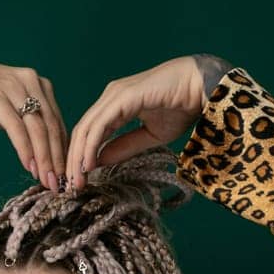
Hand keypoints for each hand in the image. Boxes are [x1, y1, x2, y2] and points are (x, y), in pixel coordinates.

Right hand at [0, 58, 69, 191]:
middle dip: (56, 158)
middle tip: (57, 184)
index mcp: (40, 85)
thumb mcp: (13, 111)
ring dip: (43, 157)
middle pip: (50, 126)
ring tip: (44, 179)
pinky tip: (28, 165)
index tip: (64, 175)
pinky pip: (14, 126)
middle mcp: (31, 82)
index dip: (63, 151)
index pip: (57, 122)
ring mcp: (12, 86)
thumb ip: (30, 127)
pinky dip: (24, 148)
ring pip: (36, 127)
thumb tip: (48, 157)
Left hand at [64, 56, 204, 191]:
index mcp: (114, 104)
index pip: (88, 133)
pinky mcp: (122, 98)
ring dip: (79, 157)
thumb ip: (124, 147)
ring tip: (77, 180)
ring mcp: (114, 96)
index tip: (78, 181)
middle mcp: (110, 97)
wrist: (201, 87)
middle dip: (74, 160)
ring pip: (86, 129)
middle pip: (82, 131)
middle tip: (71, 186)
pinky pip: (100, 125)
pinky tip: (88, 164)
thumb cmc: (181, 107)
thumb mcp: (149, 136)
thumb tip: (98, 162)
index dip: (80, 157)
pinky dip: (91, 145)